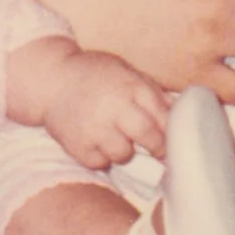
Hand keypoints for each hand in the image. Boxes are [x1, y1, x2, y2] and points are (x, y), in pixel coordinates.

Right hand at [28, 45, 170, 169]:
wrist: (50, 79)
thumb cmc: (95, 74)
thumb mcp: (127, 72)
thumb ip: (153, 92)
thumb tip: (183, 113)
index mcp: (129, 86)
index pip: (162, 115)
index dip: (171, 130)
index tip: (173, 139)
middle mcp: (113, 107)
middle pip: (148, 136)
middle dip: (155, 145)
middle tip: (153, 146)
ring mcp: (93, 128)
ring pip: (123, 154)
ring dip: (123, 149)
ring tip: (114, 135)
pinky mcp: (76, 145)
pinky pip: (99, 162)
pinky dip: (101, 155)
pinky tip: (96, 140)